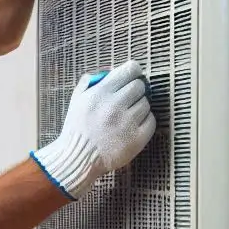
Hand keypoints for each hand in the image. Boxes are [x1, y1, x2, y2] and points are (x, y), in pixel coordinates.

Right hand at [30, 61, 155, 199]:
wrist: (78, 159)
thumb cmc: (77, 130)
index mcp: (101, 93)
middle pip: (140, 86)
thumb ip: (88, 83)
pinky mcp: (137, 139)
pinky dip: (145, 121)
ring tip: (127, 115)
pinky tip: (133, 126)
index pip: (130, 70)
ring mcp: (128, 123)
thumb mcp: (76, 101)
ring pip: (146, 103)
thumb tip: (105, 73)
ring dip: (139, 107)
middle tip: (128, 99)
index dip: (133, 71)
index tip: (132, 76)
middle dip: (135, 90)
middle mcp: (115, 106)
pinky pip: (151, 121)